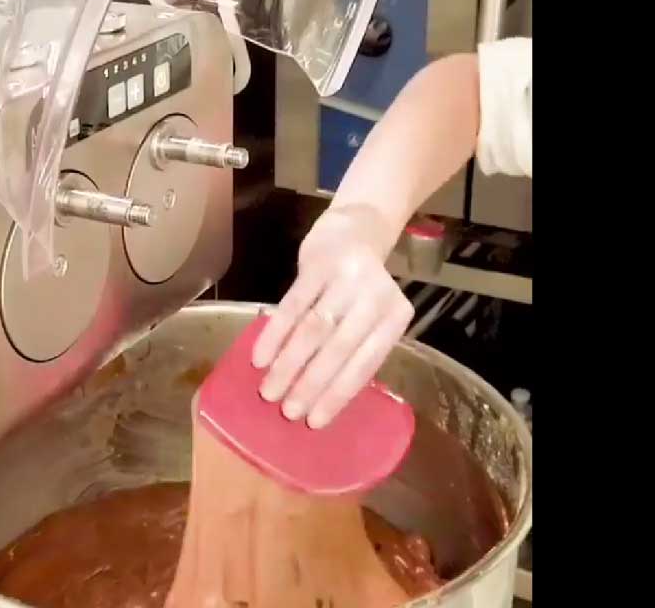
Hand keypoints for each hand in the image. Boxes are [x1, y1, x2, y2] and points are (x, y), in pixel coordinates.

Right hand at [251, 203, 413, 428]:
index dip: (338, 393)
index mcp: (395, 317)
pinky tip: (259, 357)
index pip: (365, 363)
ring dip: (289, 364)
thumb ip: (354, 351)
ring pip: (313, 329)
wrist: (354, 232)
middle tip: (287, 412)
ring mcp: (346, 278)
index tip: (314, 422)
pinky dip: (274, 334)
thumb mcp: (371, 318)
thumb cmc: (361, 291)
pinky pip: (291, 306)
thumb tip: (319, 401)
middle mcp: (375, 296)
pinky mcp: (317, 264)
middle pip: (338, 347)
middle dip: (311, 383)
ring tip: (269, 391)